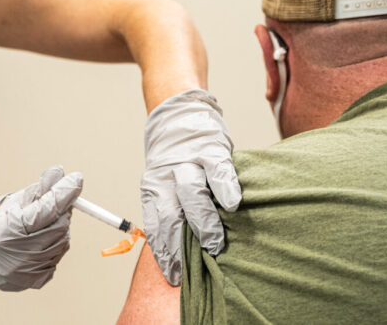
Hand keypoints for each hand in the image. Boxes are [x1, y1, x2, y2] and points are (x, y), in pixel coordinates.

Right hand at [0, 166, 82, 298]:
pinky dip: (52, 246)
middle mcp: (19, 254)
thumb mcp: (10, 203)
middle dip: (62, 211)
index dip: (63, 193)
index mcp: (8, 230)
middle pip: (59, 226)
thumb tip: (60, 174)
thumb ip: (38, 191)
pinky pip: (57, 257)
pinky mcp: (36, 281)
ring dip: (58, 229)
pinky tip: (36, 244)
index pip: (46, 209)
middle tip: (53, 204)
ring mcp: (28, 271)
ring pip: (62, 241)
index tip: (76, 179)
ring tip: (38, 227)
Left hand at [141, 89, 240, 285]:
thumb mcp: (164, 181)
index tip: (174, 274)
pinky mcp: (210, 148)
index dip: (164, 252)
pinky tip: (232, 205)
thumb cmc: (175, 158)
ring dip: (204, 223)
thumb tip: (181, 250)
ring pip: (192, 194)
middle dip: (181, 245)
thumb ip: (171, 207)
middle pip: (171, 214)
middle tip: (193, 268)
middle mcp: (167, 175)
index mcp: (153, 187)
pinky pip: (218, 170)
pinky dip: (225, 188)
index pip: (155, 225)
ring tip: (214, 245)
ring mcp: (189, 161)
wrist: (178, 111)